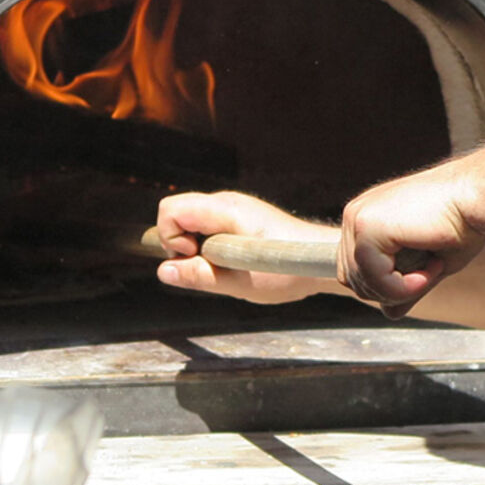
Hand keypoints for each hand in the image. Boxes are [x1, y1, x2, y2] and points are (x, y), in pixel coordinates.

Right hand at [152, 192, 340, 304]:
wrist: (320, 261)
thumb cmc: (286, 271)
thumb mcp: (239, 282)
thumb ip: (199, 276)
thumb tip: (164, 271)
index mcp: (224, 210)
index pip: (170, 210)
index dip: (171, 239)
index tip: (195, 258)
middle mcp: (226, 201)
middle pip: (176, 210)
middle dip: (177, 241)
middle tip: (206, 264)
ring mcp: (233, 206)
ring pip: (190, 218)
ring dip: (194, 244)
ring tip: (223, 264)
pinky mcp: (239, 214)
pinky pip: (206, 223)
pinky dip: (207, 242)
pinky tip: (231, 259)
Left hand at [339, 162, 484, 318]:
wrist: (478, 197)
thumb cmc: (462, 222)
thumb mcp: (427, 263)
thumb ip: (403, 285)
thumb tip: (389, 313)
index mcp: (367, 218)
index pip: (354, 270)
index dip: (386, 285)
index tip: (423, 272)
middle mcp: (357, 215)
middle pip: (353, 280)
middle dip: (392, 290)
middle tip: (429, 272)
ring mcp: (358, 219)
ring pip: (362, 283)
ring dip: (402, 289)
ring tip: (432, 268)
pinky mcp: (367, 226)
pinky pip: (373, 278)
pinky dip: (403, 286)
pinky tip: (430, 268)